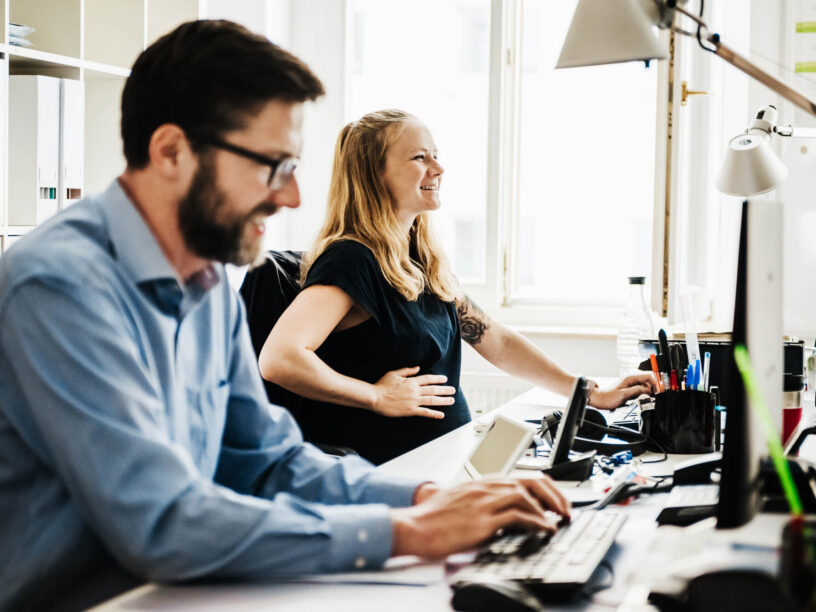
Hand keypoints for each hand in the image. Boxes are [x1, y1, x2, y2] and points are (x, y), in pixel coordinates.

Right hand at [371, 366, 455, 418]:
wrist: (375, 398)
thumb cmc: (382, 385)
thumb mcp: (394, 374)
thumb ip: (407, 371)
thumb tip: (418, 368)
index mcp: (411, 381)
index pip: (428, 379)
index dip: (437, 379)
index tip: (445, 379)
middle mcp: (414, 391)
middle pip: (433, 389)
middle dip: (444, 389)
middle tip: (453, 390)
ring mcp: (413, 401)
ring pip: (432, 400)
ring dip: (443, 400)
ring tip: (451, 400)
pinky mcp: (410, 411)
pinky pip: (425, 412)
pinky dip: (434, 413)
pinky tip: (441, 414)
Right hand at [391, 477, 570, 557]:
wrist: (414, 526)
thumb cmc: (434, 519)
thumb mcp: (462, 503)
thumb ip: (482, 503)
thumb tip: (502, 516)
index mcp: (482, 482)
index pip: (522, 477)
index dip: (544, 488)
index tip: (556, 502)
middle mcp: (485, 487)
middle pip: (530, 480)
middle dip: (554, 495)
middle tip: (565, 511)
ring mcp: (484, 501)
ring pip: (526, 495)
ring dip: (549, 509)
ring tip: (559, 522)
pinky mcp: (482, 519)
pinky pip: (518, 516)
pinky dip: (537, 523)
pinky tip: (545, 530)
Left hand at [588, 373, 657, 409]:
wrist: (600, 400)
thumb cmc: (609, 397)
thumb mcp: (624, 394)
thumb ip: (637, 390)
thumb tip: (648, 390)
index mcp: (630, 378)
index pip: (648, 376)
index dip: (655, 383)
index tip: (657, 391)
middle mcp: (631, 379)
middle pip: (648, 379)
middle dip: (653, 386)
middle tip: (654, 395)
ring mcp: (631, 383)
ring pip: (645, 384)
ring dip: (648, 390)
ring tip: (648, 397)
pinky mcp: (630, 388)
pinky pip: (640, 388)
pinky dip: (644, 392)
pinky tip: (641, 397)